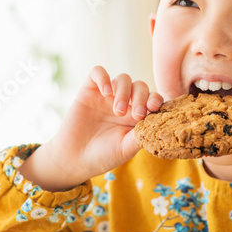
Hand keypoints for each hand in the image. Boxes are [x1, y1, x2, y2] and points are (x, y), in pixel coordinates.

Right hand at [20, 66, 163, 190]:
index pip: (152, 99)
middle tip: (135, 115)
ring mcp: (107, 96)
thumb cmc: (103, 155)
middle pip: (140, 87)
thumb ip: (141, 134)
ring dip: (124, 91)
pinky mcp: (89, 90)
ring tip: (117, 111)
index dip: (156, 100)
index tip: (153, 109)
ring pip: (123, 78)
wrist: (74, 158)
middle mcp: (124, 103)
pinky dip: (104, 77)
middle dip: (141, 98)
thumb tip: (157, 122)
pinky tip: (106, 92)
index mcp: (137, 116)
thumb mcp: (126, 148)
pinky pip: (98, 72)